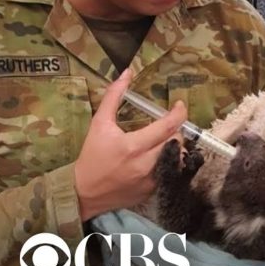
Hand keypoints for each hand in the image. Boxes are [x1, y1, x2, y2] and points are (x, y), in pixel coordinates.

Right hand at [74, 69, 186, 220]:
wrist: (84, 192)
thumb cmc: (92, 156)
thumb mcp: (99, 124)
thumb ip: (113, 96)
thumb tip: (127, 73)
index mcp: (133, 145)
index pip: (168, 126)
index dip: (179, 113)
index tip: (180, 106)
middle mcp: (146, 163)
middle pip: (178, 141)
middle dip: (176, 130)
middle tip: (168, 125)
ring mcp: (153, 179)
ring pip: (179, 157)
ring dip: (176, 146)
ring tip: (164, 141)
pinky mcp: (155, 190)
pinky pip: (172, 172)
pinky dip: (170, 162)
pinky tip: (159, 157)